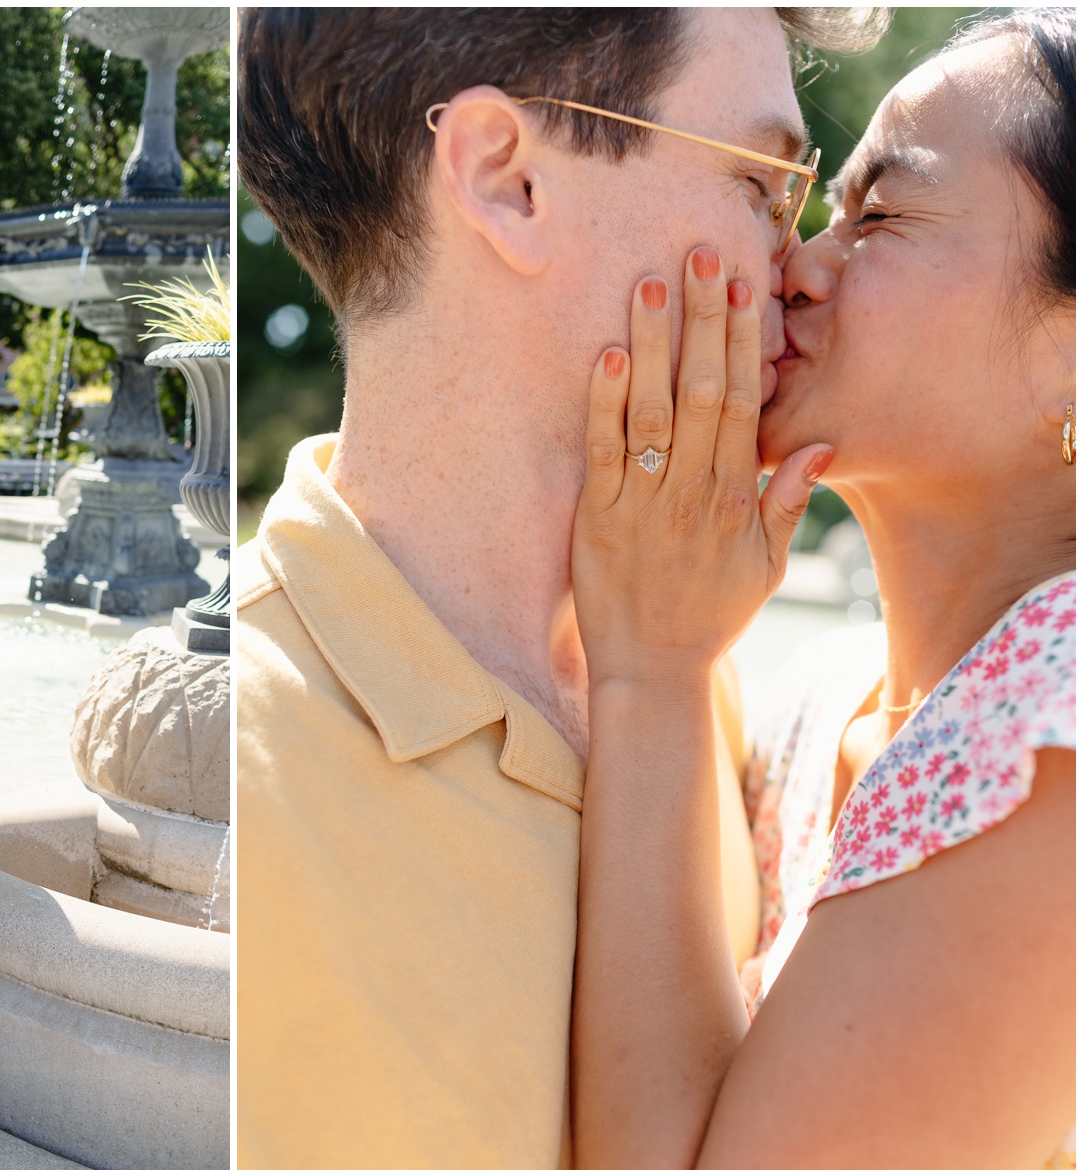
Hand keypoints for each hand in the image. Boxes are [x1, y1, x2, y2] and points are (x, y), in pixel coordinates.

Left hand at [571, 246, 833, 686]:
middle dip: (702, 319)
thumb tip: (818, 443)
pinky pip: (603, 450)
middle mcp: (691, 489)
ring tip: (649, 283)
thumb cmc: (708, 615)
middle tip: (698, 253)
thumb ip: (788, 503)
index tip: (744, 283)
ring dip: (652, 343)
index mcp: (734, 495)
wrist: (652, 670)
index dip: (743, 339)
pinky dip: (604, 402)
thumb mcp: (765, 567)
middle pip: (701, 388)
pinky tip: (606, 356)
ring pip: (652, 409)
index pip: (742, 400)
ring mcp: (642, 500)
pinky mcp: (597, 516)